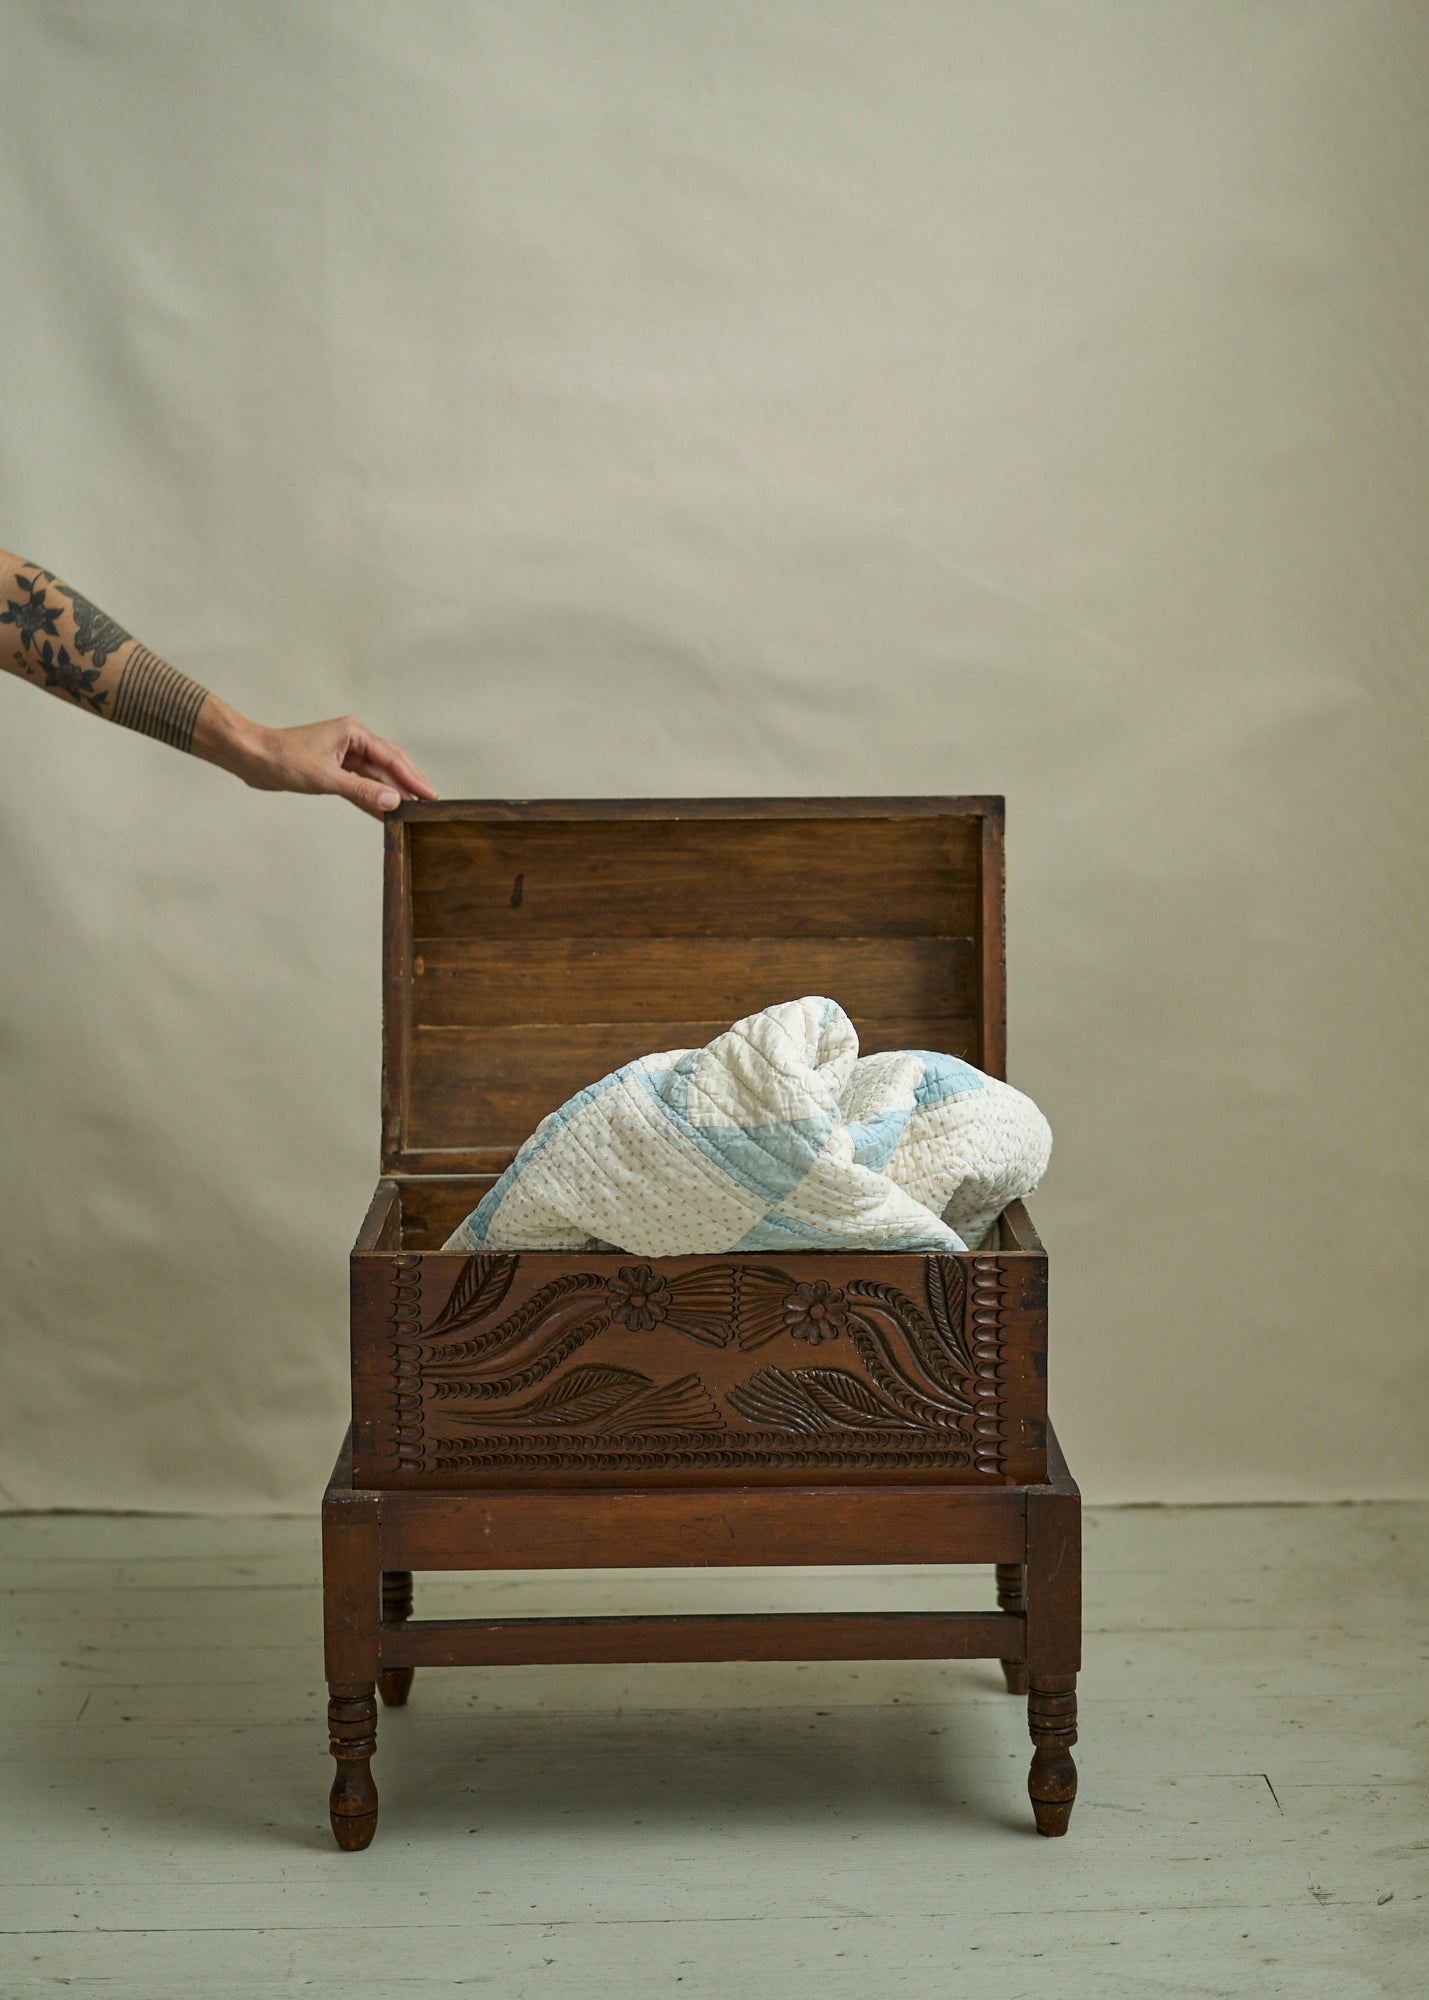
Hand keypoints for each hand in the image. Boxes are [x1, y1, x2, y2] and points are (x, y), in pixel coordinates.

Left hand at [222, 714, 437, 819]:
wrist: (252, 758)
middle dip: (407, 785)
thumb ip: (361, 790)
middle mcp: (352, 740)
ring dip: (389, 794)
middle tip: (427, 804)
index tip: (429, 794)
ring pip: (375, 776)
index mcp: (354, 733)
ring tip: (409, 812)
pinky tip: (383, 812)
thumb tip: (392, 802)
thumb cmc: (282, 758)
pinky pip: (359, 784)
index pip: (391, 757)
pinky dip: (370, 797)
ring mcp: (343, 755)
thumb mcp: (325, 778)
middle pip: (388, 765)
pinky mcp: (333, 768)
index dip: (412, 778)